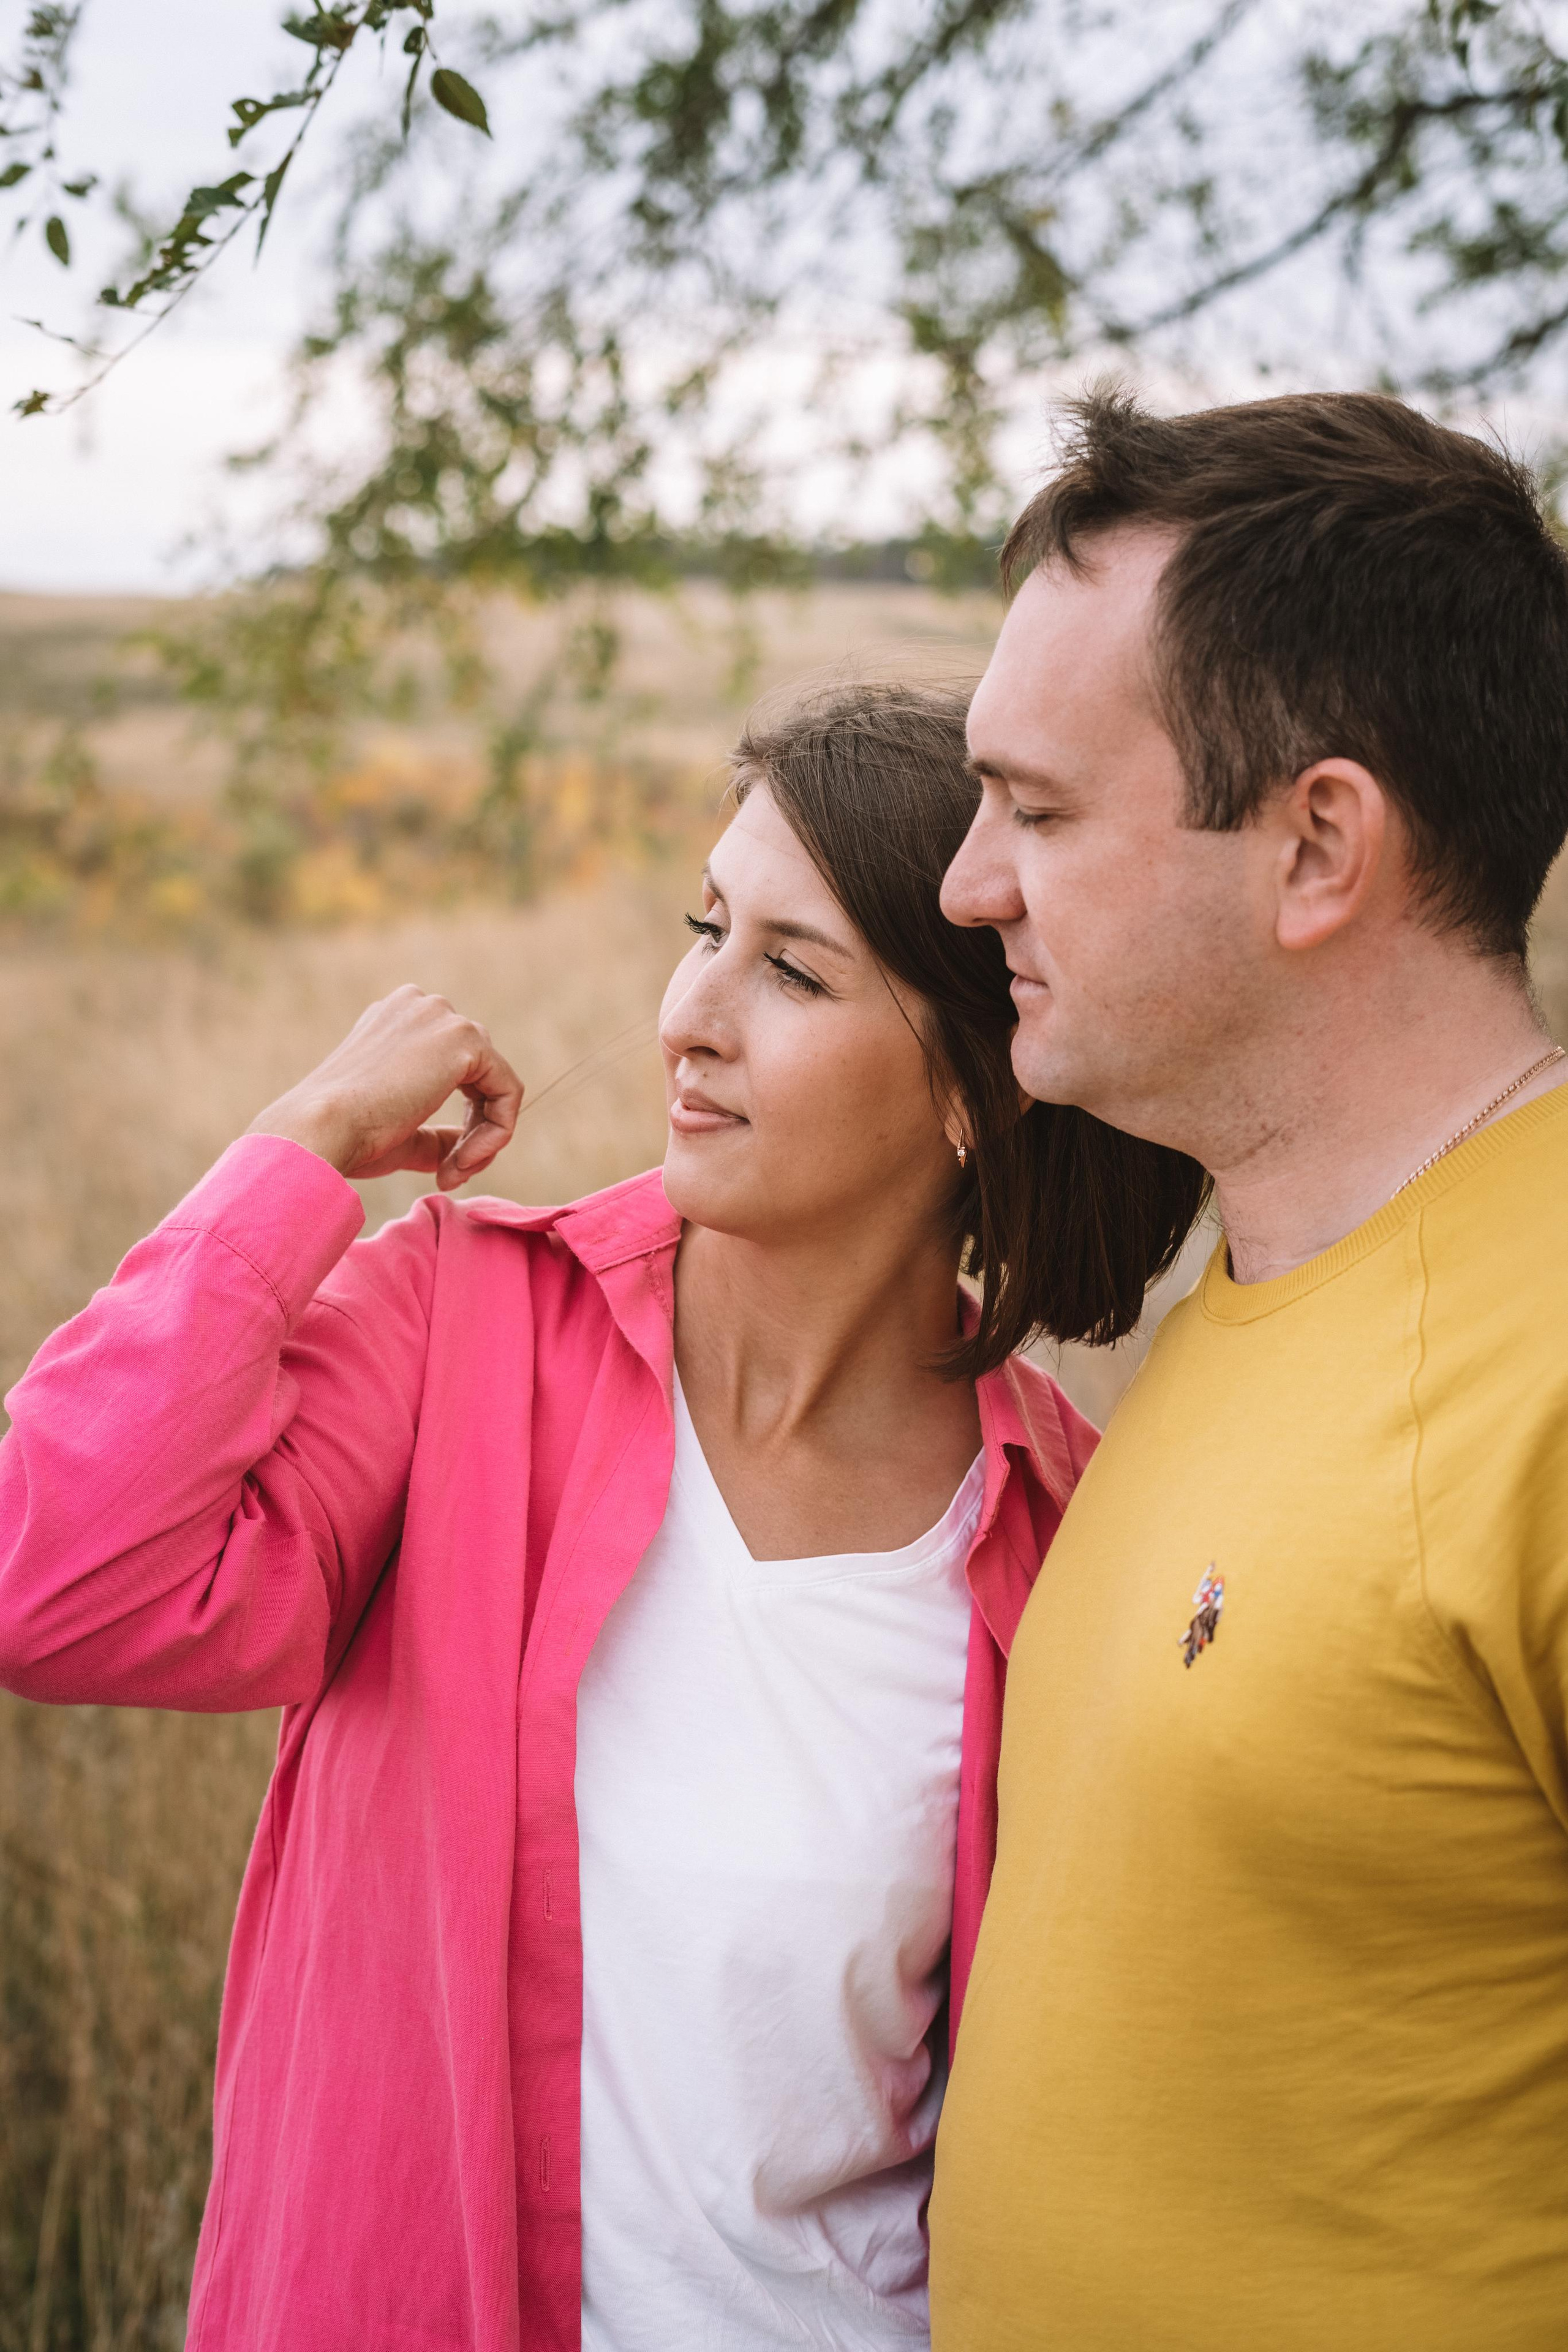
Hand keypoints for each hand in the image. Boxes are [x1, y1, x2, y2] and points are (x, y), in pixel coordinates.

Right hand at [246, 986, 523, 1190]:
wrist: (319, 1129)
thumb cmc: (344, 1135)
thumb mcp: (398, 1131)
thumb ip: (435, 1134)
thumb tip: (467, 1146)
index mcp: (395, 1020)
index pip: (451, 1067)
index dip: (460, 1123)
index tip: (441, 1169)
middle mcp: (419, 1007)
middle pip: (478, 1071)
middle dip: (474, 1129)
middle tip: (449, 1174)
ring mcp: (442, 1017)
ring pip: (495, 1081)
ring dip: (483, 1136)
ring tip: (450, 1172)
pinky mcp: (465, 1040)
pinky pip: (507, 1090)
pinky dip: (497, 1131)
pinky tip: (463, 1160)